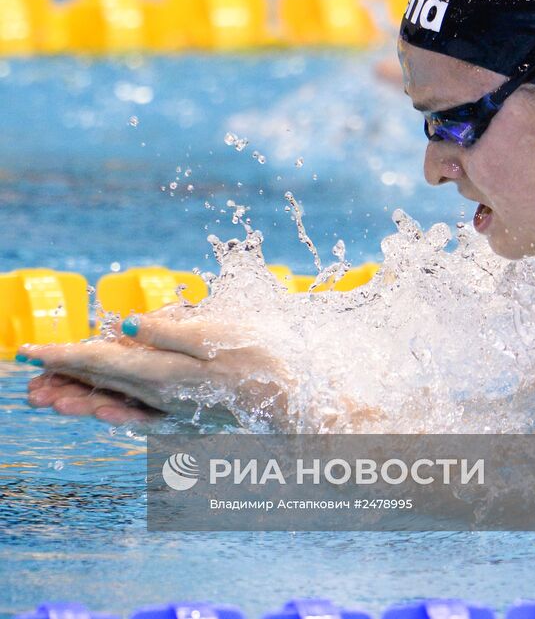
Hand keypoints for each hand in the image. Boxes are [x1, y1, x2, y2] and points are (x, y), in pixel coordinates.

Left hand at [20, 308, 292, 427]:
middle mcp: (161, 395)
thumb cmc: (262, 359)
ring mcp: (174, 410)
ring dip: (80, 398)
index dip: (63, 355)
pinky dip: (116, 413)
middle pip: (102, 385)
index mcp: (164, 371)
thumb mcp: (216, 334)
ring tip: (50, 399)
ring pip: (116, 401)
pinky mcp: (189, 416)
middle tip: (28, 381)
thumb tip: (124, 328)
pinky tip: (106, 414)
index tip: (28, 352)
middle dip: (63, 379)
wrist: (296, 402)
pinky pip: (141, 417)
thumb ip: (169, 331)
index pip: (101, 362)